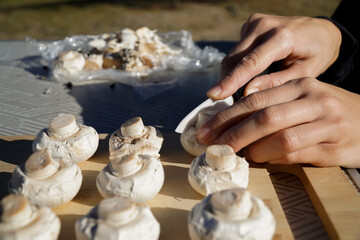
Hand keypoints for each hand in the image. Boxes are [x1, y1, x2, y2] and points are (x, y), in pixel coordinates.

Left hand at [198, 78, 359, 167]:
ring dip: (254, 148)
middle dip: (232, 133)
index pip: (255, 99)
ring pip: (280, 136)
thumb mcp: (301, 99)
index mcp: (300, 85)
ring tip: (241, 155)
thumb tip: (233, 122)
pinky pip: (296, 154)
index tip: (206, 130)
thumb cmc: (326, 111)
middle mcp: (313, 100)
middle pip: (264, 116)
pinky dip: (274, 158)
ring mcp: (326, 123)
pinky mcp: (334, 147)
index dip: (226, 116)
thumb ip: (272, 104)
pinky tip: (263, 160)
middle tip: (213, 146)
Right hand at [207, 13, 341, 99]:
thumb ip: (276, 82)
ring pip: (232, 55)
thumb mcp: (304, 73)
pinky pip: (237, 50)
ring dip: (229, 75)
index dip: (231, 81)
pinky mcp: (250, 24)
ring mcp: (255, 22)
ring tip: (231, 96)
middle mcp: (264, 25)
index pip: (250, 63)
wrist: (320, 31)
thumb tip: (247, 93)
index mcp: (282, 37)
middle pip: (234, 58)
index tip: (214, 96)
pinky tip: (243, 78)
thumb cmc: (316, 54)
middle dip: (225, 82)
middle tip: (221, 104)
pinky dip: (236, 66)